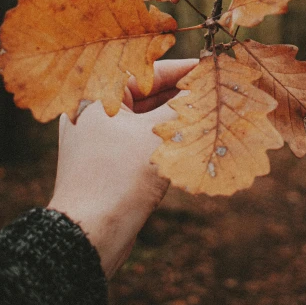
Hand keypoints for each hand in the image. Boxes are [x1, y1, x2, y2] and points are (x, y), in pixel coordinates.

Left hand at [48, 59, 196, 278]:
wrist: (89, 235)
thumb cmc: (118, 178)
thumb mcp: (156, 137)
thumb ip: (182, 108)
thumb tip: (207, 88)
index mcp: (96, 94)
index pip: (147, 72)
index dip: (183, 70)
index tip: (212, 68)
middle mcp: (93, 111)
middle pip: (147, 95)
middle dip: (182, 97)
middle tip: (216, 93)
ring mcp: (98, 138)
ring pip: (145, 119)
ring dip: (175, 119)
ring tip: (210, 115)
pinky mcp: (106, 162)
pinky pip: (139, 141)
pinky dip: (163, 139)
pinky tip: (191, 140)